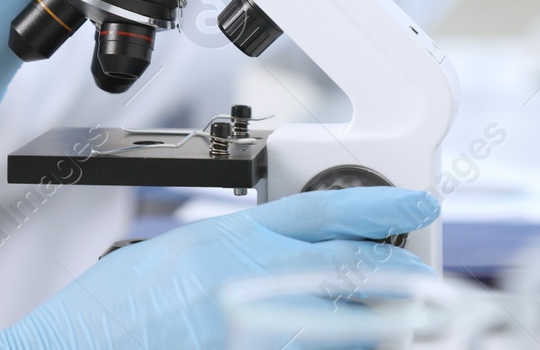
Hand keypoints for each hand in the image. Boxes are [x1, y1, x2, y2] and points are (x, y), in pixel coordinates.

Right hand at [0, 187, 439, 349]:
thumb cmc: (110, 313)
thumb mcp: (178, 256)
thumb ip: (242, 250)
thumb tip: (297, 256)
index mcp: (228, 243)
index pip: (324, 211)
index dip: (382, 205)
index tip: (419, 205)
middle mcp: (246, 285)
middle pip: (354, 271)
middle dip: (402, 278)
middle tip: (429, 283)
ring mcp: (251, 335)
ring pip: (348, 328)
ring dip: (378, 327)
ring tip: (400, 324)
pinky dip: (336, 349)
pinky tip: (343, 343)